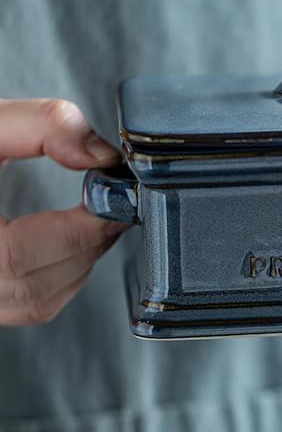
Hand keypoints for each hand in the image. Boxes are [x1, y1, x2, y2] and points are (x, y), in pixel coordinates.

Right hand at [0, 99, 127, 325]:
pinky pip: (29, 307)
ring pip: (37, 303)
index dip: (77, 230)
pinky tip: (72, 240)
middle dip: (87, 243)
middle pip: (34, 285)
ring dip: (80, 261)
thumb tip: (102, 156)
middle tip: (114, 204)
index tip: (110, 199)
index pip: (17, 255)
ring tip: (95, 217)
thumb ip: (42, 124)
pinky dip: (62, 277)